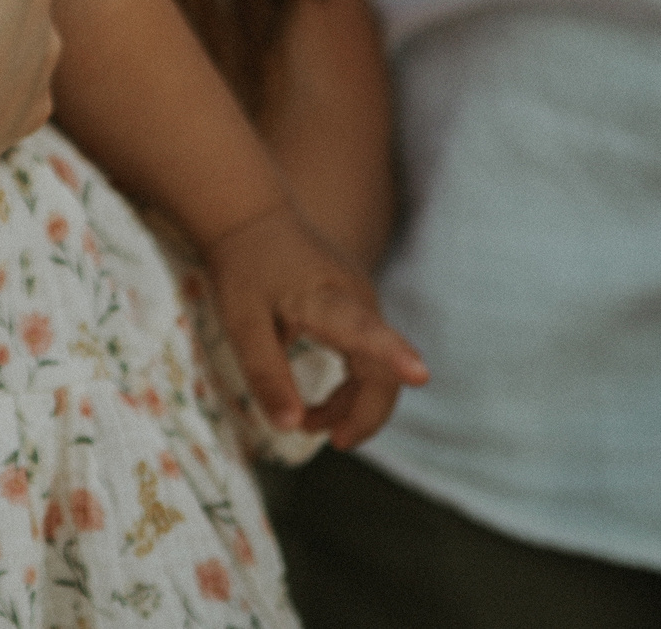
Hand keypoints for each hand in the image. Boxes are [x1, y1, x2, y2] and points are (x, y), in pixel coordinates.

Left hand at [205, 203, 428, 449]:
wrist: (253, 220)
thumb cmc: (245, 268)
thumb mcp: (241, 323)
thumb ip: (266, 373)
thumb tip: (289, 428)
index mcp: (327, 299)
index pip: (365, 330)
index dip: (393, 355)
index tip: (419, 374)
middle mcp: (358, 299)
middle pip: (381, 369)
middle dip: (363, 414)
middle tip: (330, 440)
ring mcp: (364, 303)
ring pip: (377, 368)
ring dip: (353, 404)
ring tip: (311, 425)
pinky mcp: (361, 309)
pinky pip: (369, 356)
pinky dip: (351, 386)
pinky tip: (325, 406)